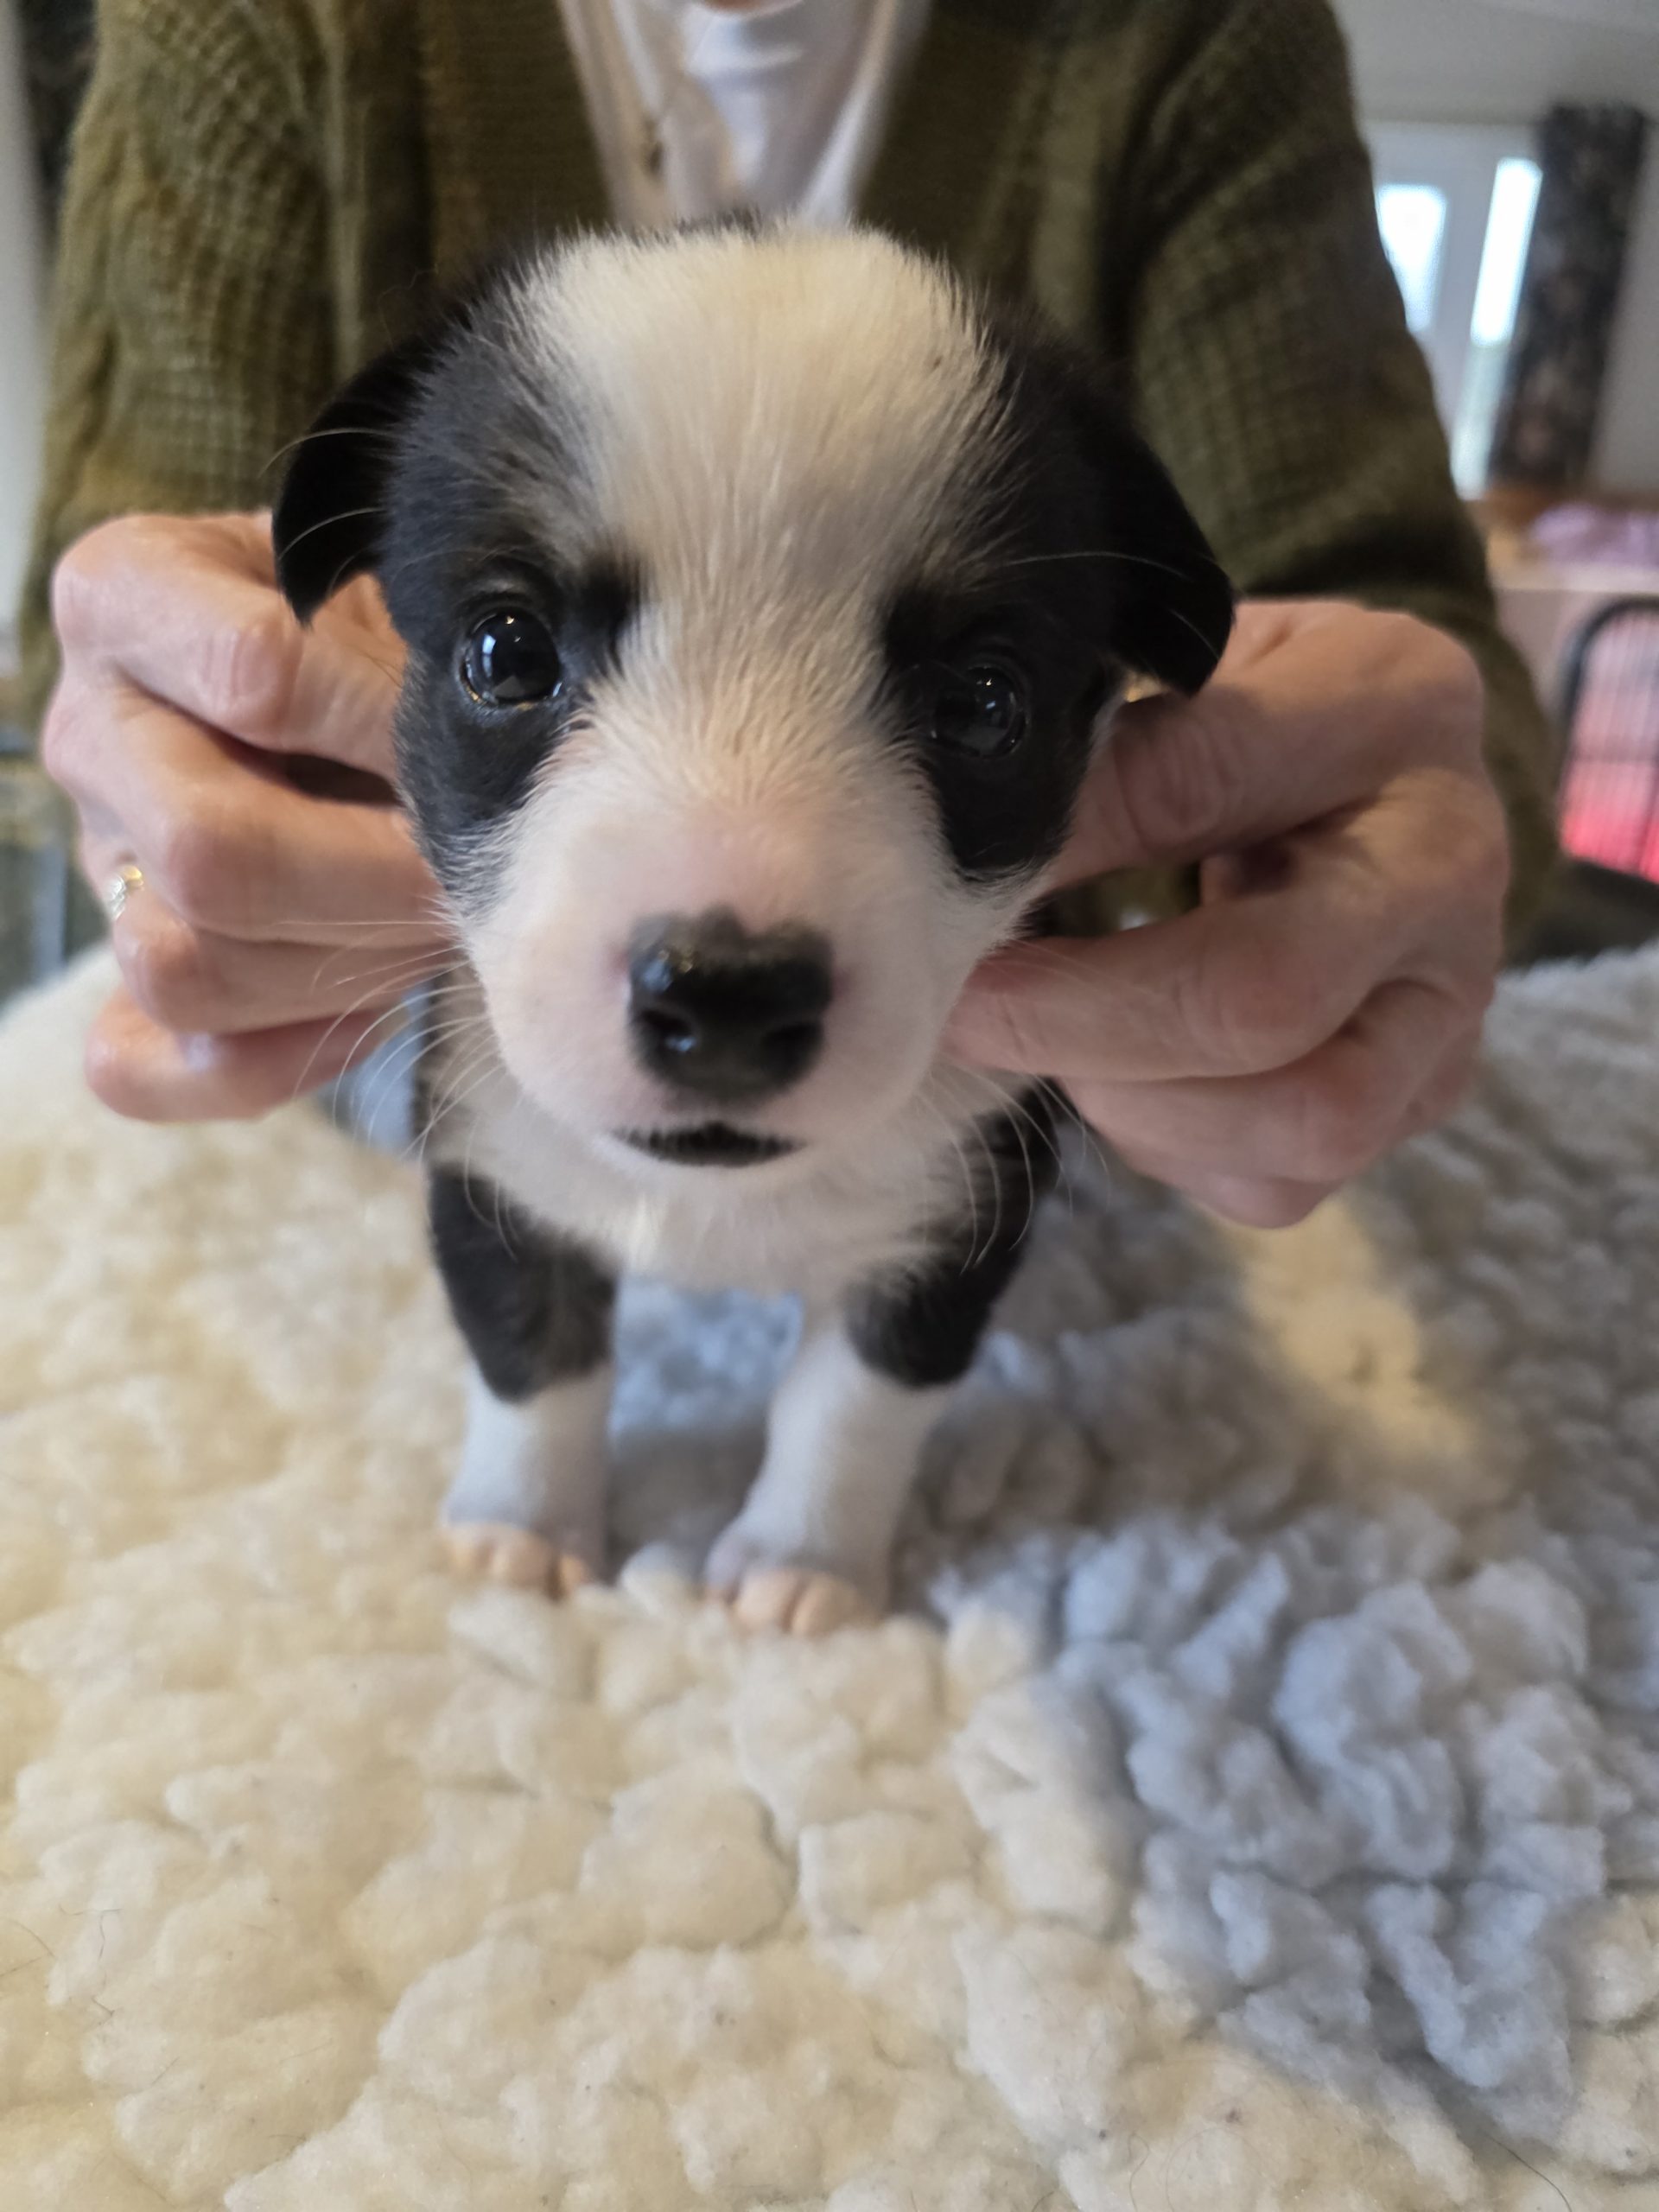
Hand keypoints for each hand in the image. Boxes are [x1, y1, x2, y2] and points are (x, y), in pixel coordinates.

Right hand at [43, 513, 448, 1119]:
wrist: (377, 692)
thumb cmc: (393, 628)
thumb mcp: (405, 593)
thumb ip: (419, 656)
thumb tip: (485, 767)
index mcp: (129, 594)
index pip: (257, 674)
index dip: (392, 730)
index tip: (484, 749)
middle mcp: (91, 732)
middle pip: (209, 854)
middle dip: (376, 880)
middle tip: (475, 871)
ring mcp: (104, 866)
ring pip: (187, 971)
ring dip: (347, 966)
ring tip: (434, 918)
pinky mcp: (129, 980)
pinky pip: (146, 1069)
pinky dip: (272, 1061)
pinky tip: (368, 1010)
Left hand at [945, 600, 1508, 1225]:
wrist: (1374, 772)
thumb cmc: (1254, 707)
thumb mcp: (1184, 673)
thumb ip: (1103, 745)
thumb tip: (959, 844)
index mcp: (1393, 704)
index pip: (1197, 785)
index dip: (1053, 846)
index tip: (942, 885)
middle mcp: (1450, 864)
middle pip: (1264, 998)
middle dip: (1081, 1020)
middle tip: (965, 1007)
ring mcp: (1451, 1001)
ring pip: (1299, 1119)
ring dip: (1134, 1104)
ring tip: (1048, 1042)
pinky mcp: (1420, 1096)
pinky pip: (1282, 1181)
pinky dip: (1171, 1150)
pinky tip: (1118, 1081)